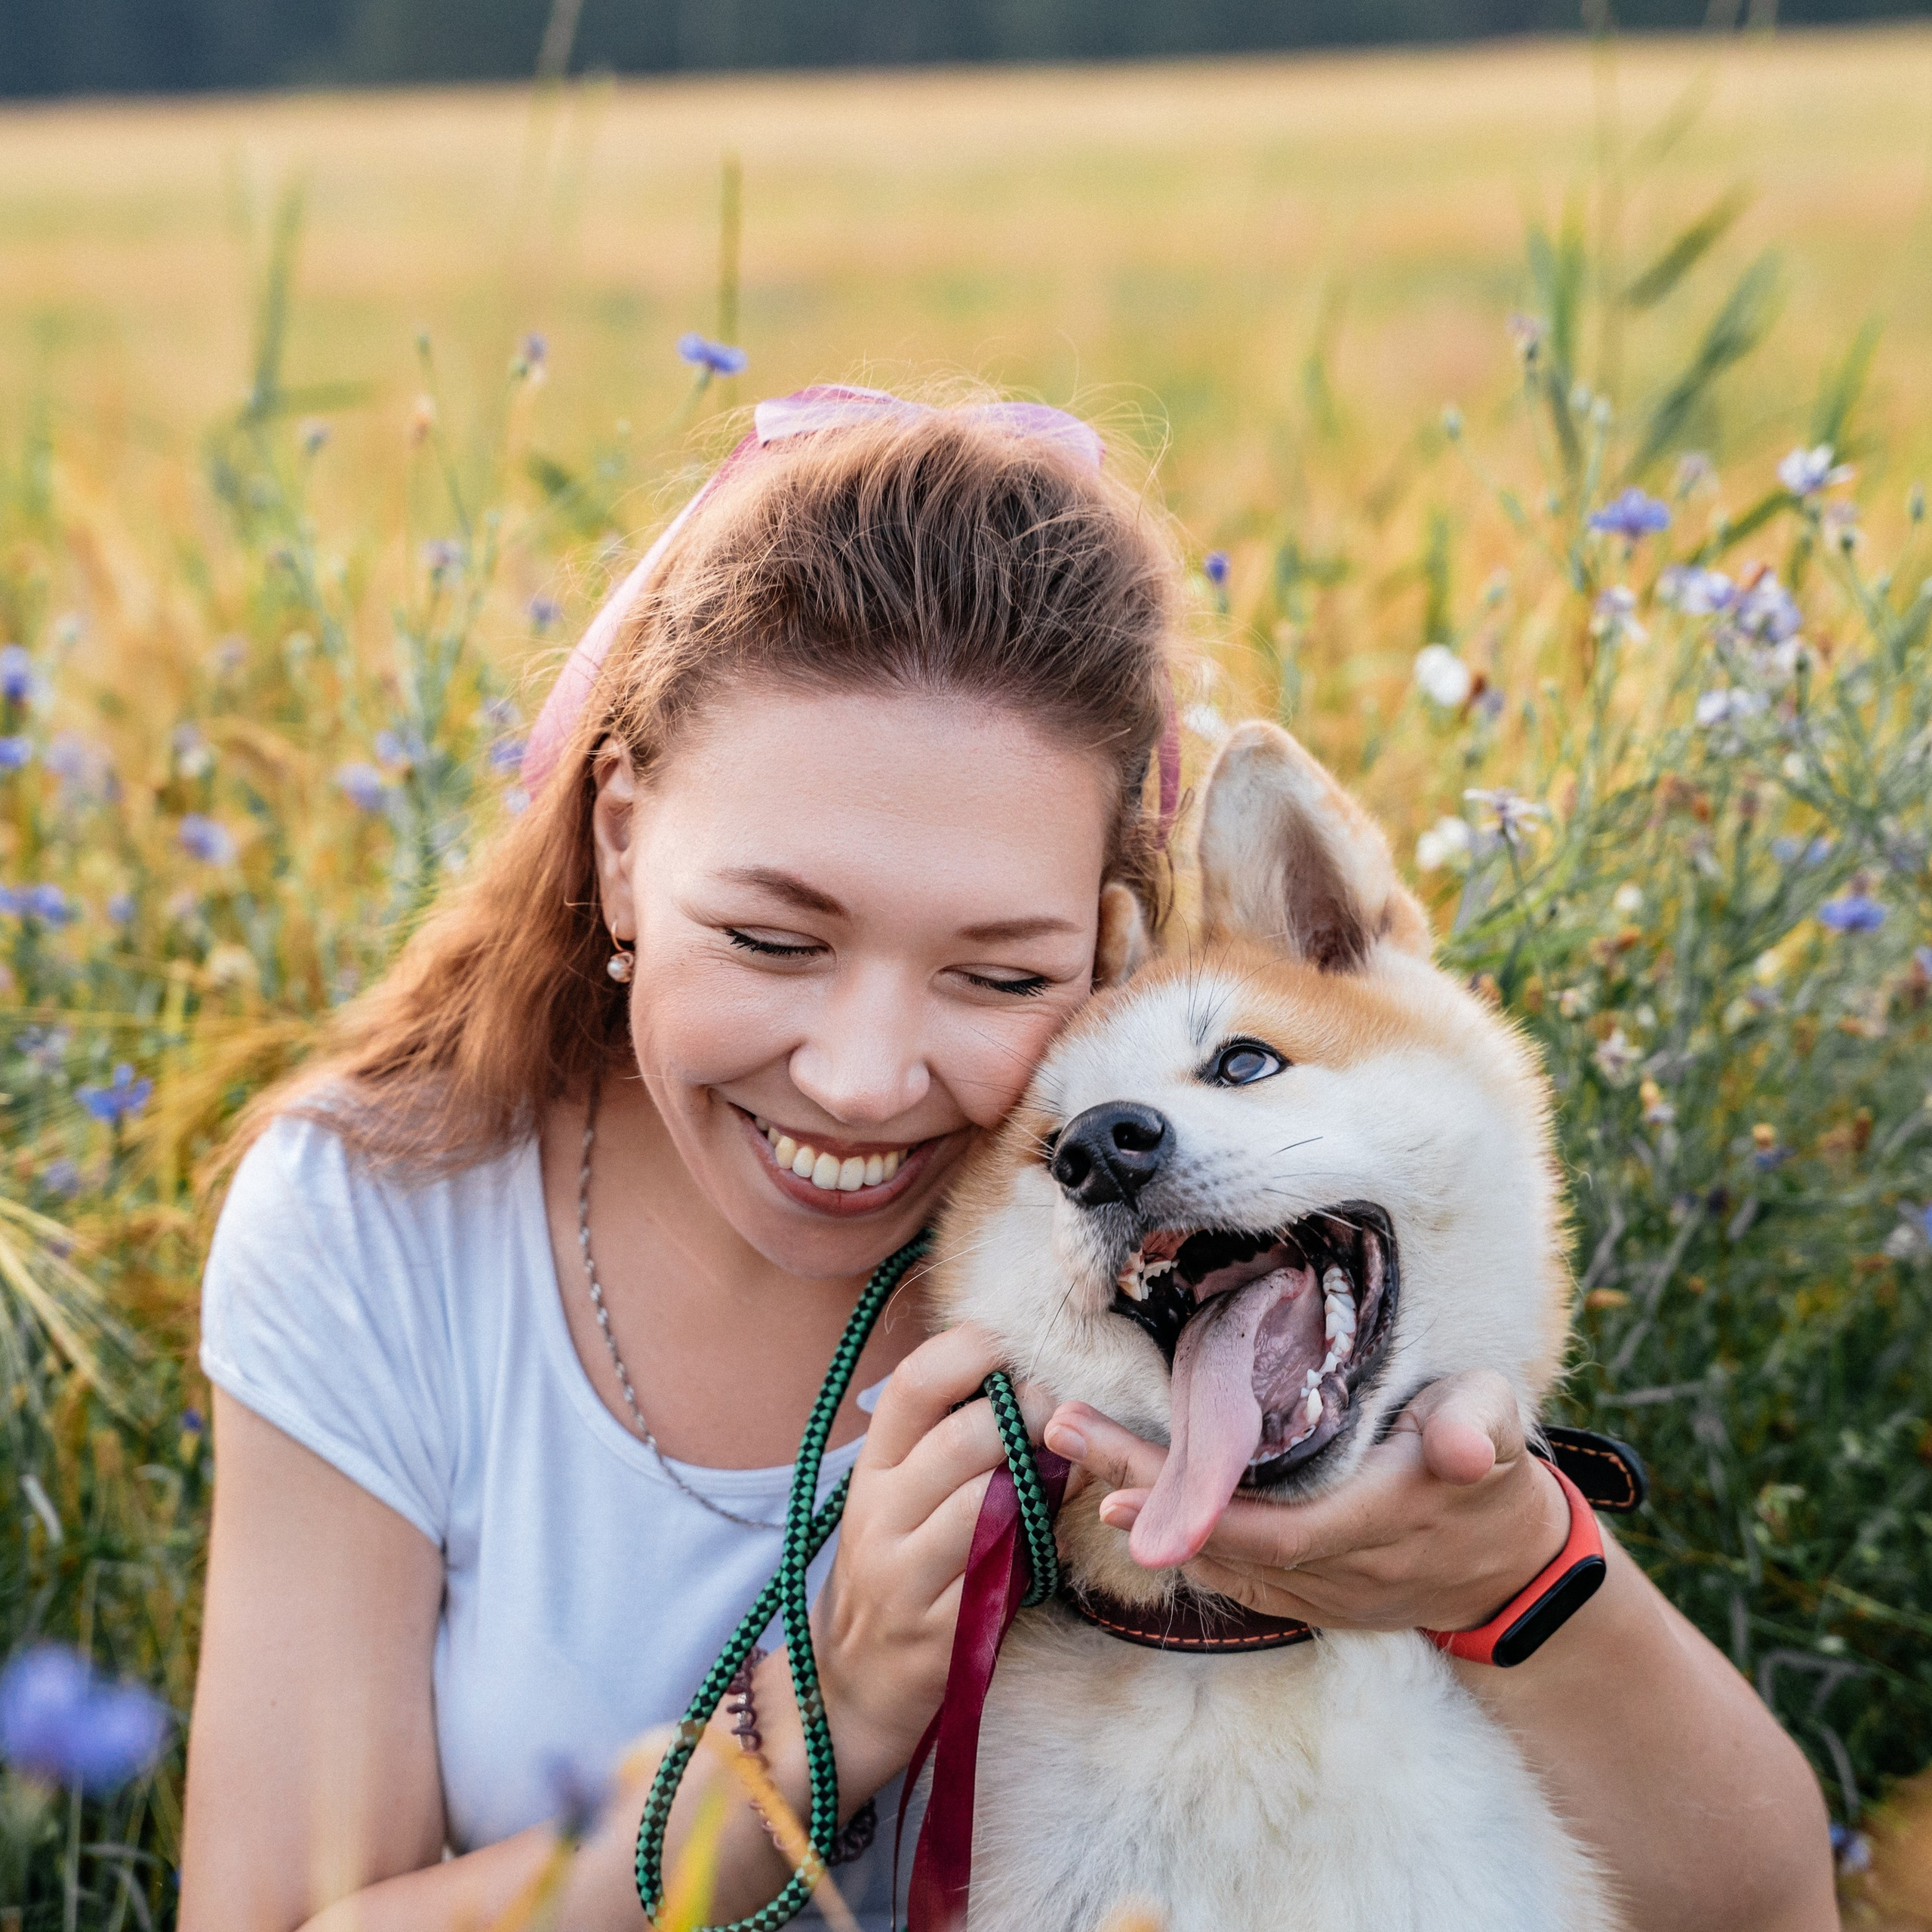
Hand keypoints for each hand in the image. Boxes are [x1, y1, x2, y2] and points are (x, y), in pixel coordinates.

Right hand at [811, 1323, 1048, 1791]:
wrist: (853, 1685)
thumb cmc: (894, 1570)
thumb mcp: (900, 1498)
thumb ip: (949, 1444)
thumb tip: (1032, 1386)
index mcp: (873, 1469)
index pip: (915, 1386)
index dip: (970, 1350)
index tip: (1014, 1345)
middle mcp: (880, 1515)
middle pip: (963, 1439)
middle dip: (1026, 1417)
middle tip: (1057, 1415)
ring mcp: (905, 1577)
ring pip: (986, 1504)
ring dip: (1038, 1483)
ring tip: (1059, 1475)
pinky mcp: (940, 1632)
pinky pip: (1005, 1574)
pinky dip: (1038, 1551)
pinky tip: (1049, 1541)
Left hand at [1042, 1370, 1570, 1634]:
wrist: (1507, 1566)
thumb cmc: (1491, 1472)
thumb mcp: (1497, 1426)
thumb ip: (1479, 1426)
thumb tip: (1461, 1445)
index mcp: (1375, 1519)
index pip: (1269, 1529)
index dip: (1194, 1512)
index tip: (1123, 1481)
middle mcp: (1334, 1568)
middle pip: (1219, 1540)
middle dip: (1138, 1489)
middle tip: (1065, 1429)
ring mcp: (1315, 1590)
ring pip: (1213, 1556)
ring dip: (1142, 1505)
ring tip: (1074, 1442)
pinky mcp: (1303, 1593)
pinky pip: (1228, 1569)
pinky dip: (1175, 1532)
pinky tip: (1126, 1490)